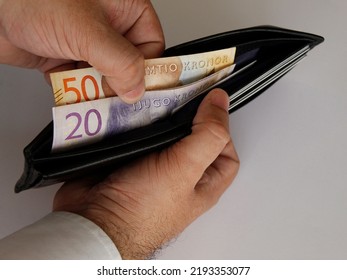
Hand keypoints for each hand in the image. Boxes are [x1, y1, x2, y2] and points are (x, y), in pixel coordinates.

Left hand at [0, 0, 163, 102]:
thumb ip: (120, 61)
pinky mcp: (66, 57)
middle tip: (112, 99)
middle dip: (119, 86)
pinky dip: (76, 92)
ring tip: (87, 96)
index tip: (139, 92)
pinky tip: (70, 92)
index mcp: (124, 9)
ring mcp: (86, 43)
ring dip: (96, 92)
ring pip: (105, 78)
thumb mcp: (86, 29)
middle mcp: (108, 26)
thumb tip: (137, 89)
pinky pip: (81, 83)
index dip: (147, 71)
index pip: (151, 46)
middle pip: (128, 66)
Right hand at [53, 89, 239, 258]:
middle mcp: (180, 175)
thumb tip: (221, 102)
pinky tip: (132, 106)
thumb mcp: (185, 170)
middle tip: (179, 92)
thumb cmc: (143, 208)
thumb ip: (208, 136)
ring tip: (154, 94)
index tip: (208, 107)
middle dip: (187, 116)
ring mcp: (153, 166)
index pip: (226, 153)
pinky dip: (135, 119)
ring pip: (164, 131)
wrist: (94, 222)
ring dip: (158, 114)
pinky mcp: (129, 158)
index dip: (223, 130)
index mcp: (203, 183)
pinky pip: (138, 132)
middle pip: (194, 137)